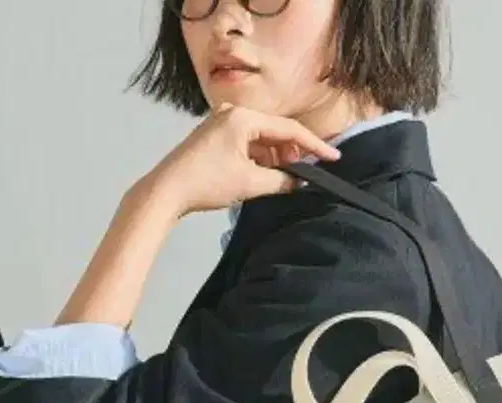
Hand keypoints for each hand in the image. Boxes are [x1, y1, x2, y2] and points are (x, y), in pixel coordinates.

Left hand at [139, 104, 341, 217]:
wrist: (167, 190)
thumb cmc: (207, 183)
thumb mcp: (251, 183)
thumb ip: (281, 180)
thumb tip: (299, 181)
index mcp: (243, 118)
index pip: (288, 130)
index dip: (314, 145)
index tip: (333, 157)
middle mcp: (232, 113)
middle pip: (275, 131)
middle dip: (292, 152)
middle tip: (304, 172)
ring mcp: (221, 123)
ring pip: (261, 138)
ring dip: (275, 157)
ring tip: (284, 177)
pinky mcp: (214, 136)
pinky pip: (247, 142)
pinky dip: (259, 157)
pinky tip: (264, 174)